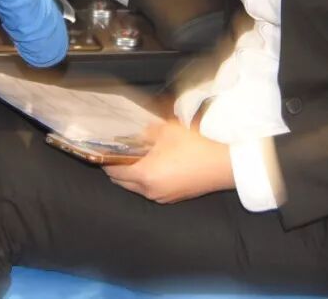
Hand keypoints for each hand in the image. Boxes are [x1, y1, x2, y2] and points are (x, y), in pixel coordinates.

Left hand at [104, 121, 233, 203]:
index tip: (103, 146)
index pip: (113, 169)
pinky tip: (152, 163)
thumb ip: (144, 130)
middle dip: (115, 166)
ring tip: (134, 154)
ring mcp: (161, 197)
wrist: (224, 165)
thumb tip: (131, 129)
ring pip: (134, 186)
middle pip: (120, 181)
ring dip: (130, 173)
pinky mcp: (172, 198)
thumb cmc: (196, 146)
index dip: (105, 157)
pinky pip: (149, 189)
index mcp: (145, 175)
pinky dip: (144, 179)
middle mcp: (150, 191)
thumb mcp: (167, 130)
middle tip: (117, 148)